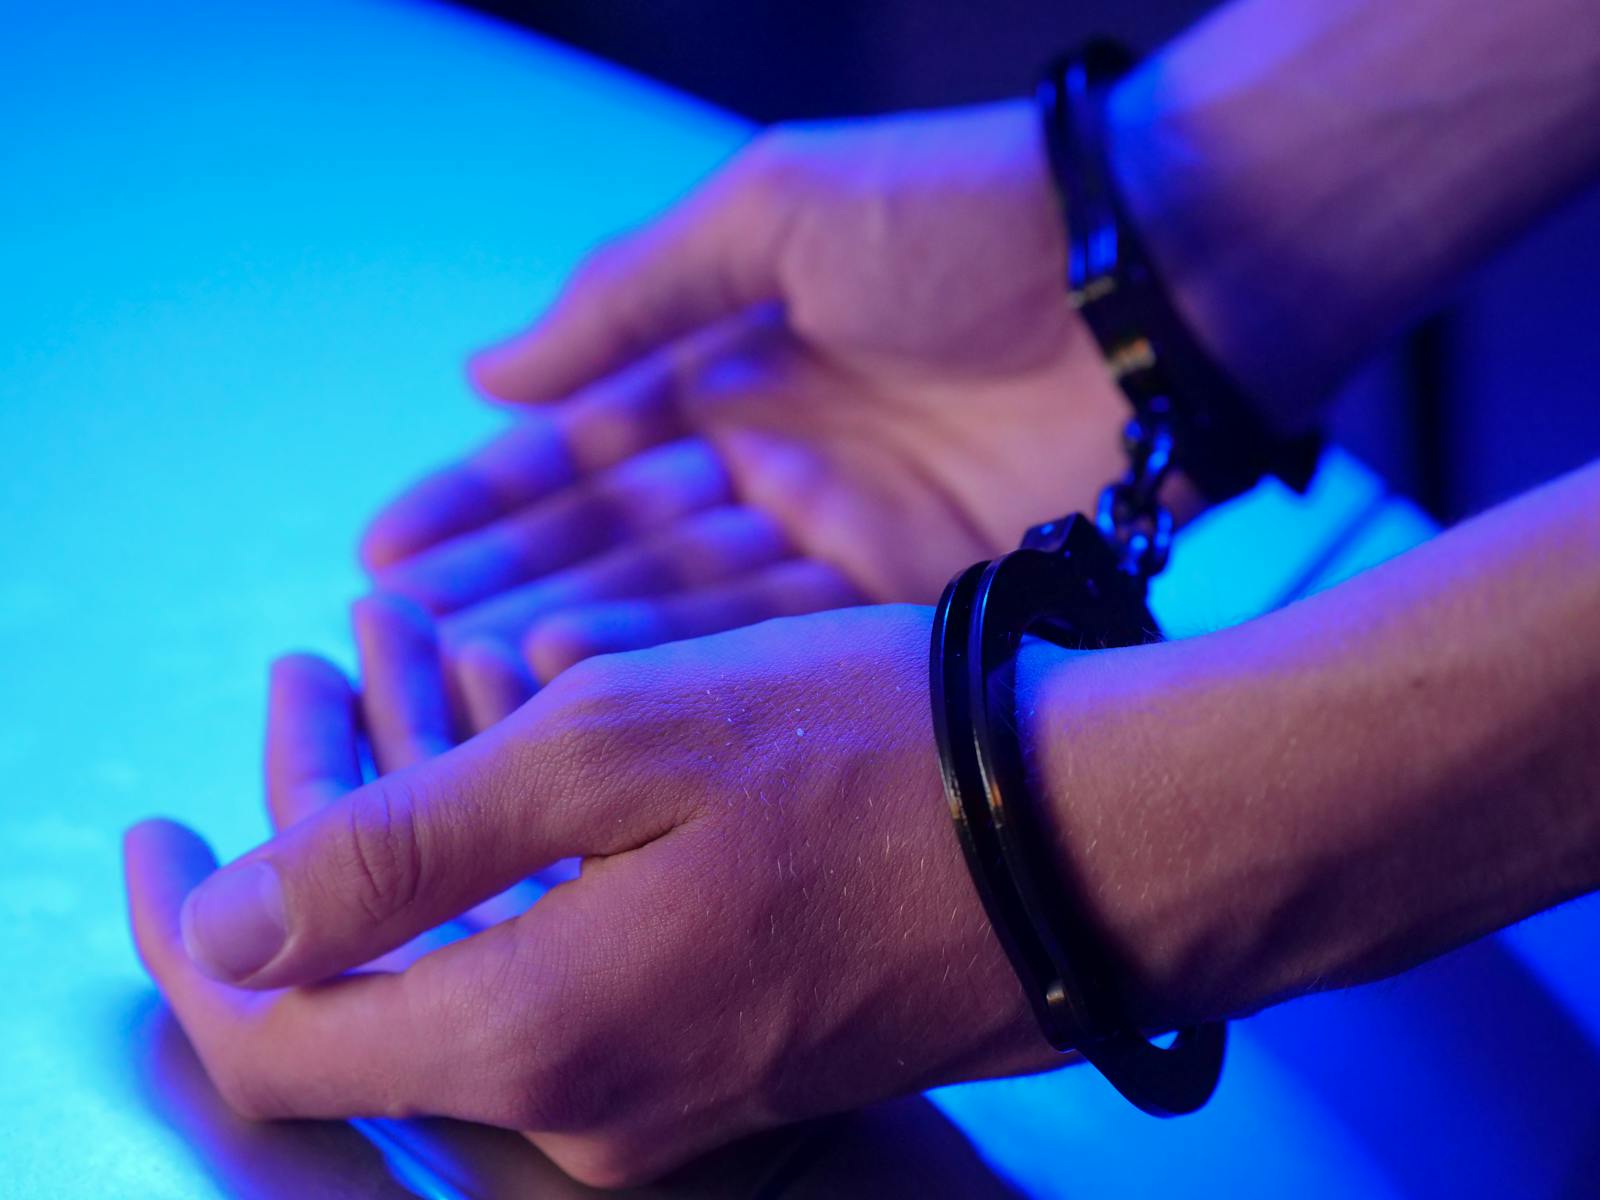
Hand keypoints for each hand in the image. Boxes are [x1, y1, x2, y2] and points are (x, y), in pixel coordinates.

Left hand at [124, 605, 1059, 1187]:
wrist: (1093, 840)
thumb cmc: (874, 760)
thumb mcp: (616, 745)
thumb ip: (398, 852)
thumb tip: (219, 927)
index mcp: (536, 1033)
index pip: (269, 1038)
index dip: (178, 937)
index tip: (144, 829)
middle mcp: (589, 1107)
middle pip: (375, 993)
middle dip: (318, 828)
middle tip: (320, 677)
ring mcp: (668, 1098)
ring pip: (474, 974)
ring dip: (423, 838)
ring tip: (417, 679)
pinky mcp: (731, 1060)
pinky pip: (571, 980)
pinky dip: (518, 874)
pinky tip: (533, 756)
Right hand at [362, 102, 1182, 721]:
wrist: (1153, 278)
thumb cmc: (963, 215)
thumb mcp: (770, 214)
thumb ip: (628, 299)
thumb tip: (487, 372)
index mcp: (735, 357)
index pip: (581, 443)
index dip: (485, 498)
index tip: (385, 549)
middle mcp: (772, 453)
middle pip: (616, 536)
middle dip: (505, 583)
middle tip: (399, 640)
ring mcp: (832, 529)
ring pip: (677, 598)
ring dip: (572, 633)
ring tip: (464, 671)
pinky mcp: (898, 591)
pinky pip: (767, 634)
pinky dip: (677, 656)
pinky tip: (579, 675)